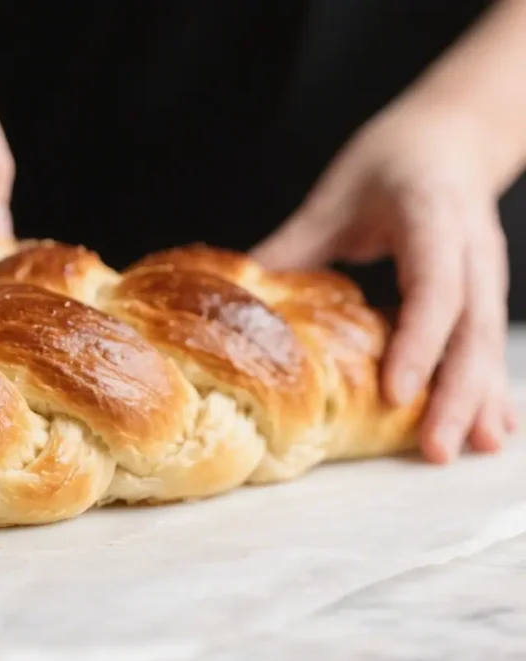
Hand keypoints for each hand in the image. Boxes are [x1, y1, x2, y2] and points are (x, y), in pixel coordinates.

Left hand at [251, 99, 515, 462]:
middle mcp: (471, 248)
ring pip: (487, 342)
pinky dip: (490, 387)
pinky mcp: (485, 289)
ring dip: (480, 399)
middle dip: (456, 392)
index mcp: (432, 218)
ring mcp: (486, 271)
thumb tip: (242, 289)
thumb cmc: (390, 160)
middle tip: (434, 449)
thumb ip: (295, 243)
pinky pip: (489, 343)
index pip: (434, 288)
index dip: (418, 342)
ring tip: (472, 450)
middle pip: (472, 328)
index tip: (396, 392)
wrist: (452, 135)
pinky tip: (493, 429)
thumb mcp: (336, 195)